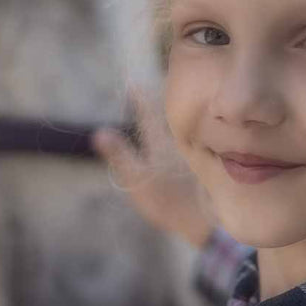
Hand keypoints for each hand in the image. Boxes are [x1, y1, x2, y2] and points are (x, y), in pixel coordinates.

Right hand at [93, 88, 211, 248]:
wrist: (207, 221)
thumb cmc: (169, 201)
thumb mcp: (137, 179)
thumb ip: (119, 155)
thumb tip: (99, 132)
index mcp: (162, 141)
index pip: (148, 112)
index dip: (139, 98)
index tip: (132, 84)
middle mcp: (181, 141)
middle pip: (170, 116)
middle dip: (160, 102)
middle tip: (152, 90)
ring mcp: (195, 153)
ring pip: (186, 128)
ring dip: (176, 118)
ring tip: (170, 110)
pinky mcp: (206, 165)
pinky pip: (196, 141)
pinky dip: (190, 134)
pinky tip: (191, 139)